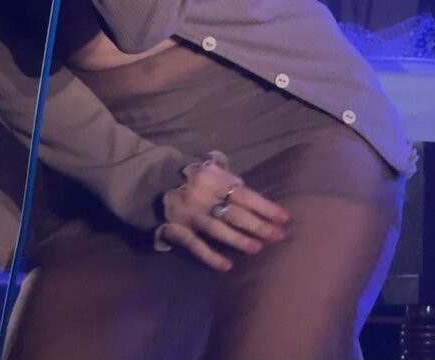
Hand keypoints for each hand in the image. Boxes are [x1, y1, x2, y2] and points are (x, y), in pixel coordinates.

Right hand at [155, 158, 287, 271]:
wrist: (151, 183)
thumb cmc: (188, 176)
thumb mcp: (207, 167)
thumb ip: (227, 177)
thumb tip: (247, 189)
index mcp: (211, 178)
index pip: (244, 193)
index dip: (264, 206)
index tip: (283, 217)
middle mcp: (202, 195)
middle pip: (234, 212)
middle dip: (258, 225)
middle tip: (278, 236)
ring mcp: (189, 214)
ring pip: (217, 229)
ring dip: (239, 239)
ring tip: (257, 248)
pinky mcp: (177, 229)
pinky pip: (195, 245)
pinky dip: (210, 256)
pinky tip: (227, 266)